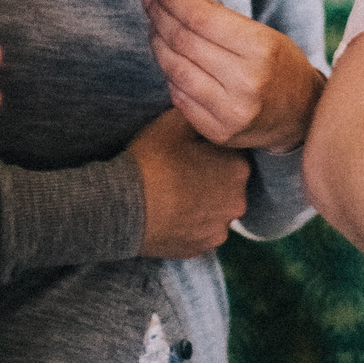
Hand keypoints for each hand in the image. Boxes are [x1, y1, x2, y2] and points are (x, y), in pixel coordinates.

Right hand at [128, 107, 252, 257]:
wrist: (124, 208)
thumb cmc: (153, 161)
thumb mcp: (174, 123)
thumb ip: (198, 115)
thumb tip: (205, 113)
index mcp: (238, 169)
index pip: (232, 154)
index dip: (211, 151)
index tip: (190, 151)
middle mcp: (238, 202)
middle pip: (227, 184)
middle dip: (210, 178)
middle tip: (180, 172)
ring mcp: (220, 229)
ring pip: (215, 210)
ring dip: (202, 203)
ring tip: (173, 195)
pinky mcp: (201, 249)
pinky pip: (200, 231)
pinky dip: (190, 224)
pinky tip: (171, 214)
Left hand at [145, 0, 321, 150]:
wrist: (302, 114)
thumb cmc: (278, 65)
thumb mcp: (256, 29)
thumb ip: (211, 5)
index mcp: (261, 50)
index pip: (202, 18)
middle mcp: (246, 83)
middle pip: (184, 42)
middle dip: (160, 16)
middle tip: (150, 0)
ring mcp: (230, 112)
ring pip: (175, 70)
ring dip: (157, 43)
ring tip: (154, 25)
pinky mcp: (217, 132)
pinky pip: (178, 96)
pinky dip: (168, 72)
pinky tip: (167, 56)